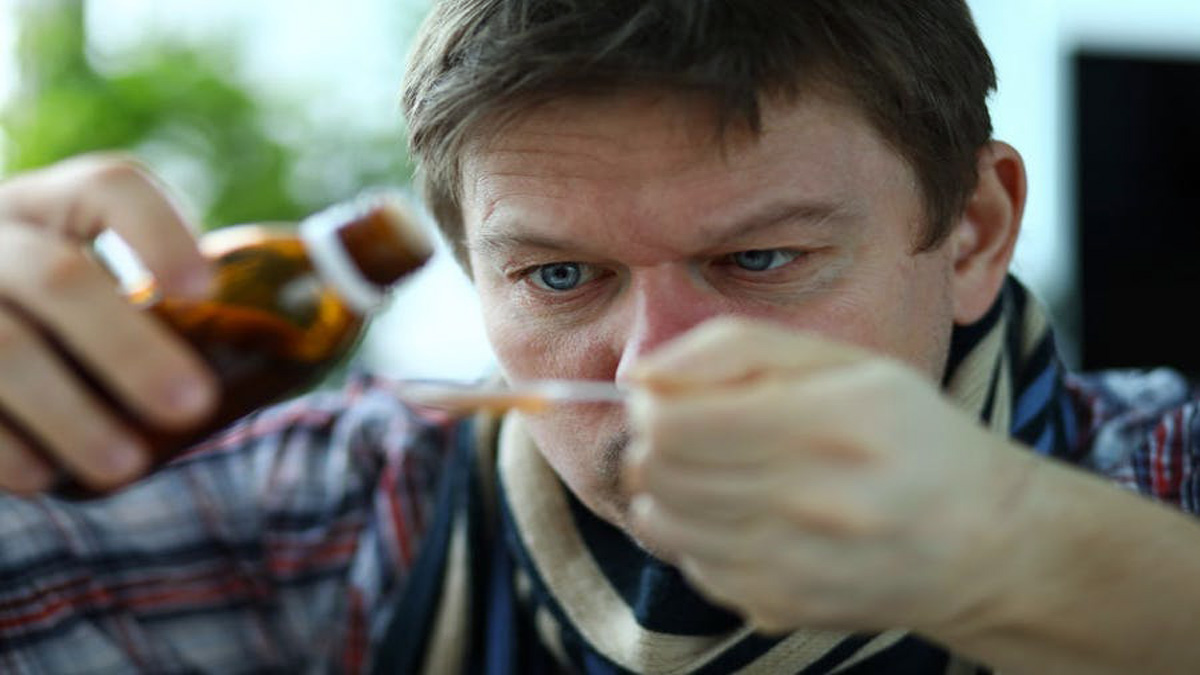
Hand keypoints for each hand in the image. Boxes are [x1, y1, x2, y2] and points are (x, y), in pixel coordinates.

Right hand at [0, 155, 217, 495]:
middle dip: (130, 349)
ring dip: (71, 413)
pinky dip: (6, 447)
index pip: (109, 186)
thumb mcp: (95, 285)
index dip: (159, 232)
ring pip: (4, 348)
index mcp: (54, 206)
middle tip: (193, 407)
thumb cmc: (57, 322)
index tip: (204, 290)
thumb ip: (167, 302)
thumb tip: (306, 341)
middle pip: (59, 279)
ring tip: (127, 467)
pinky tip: (45, 478)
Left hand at [622, 318, 1035, 635]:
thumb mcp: (839, 360)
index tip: (667, 397)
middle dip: (654, 444)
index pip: (676, 424)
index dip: (652, 405)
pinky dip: (697, 536)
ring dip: (667, 490)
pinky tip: (743, 517)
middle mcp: (814, 504)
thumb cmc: (906, 433)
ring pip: (662, 521)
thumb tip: (638, 375)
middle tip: (688, 431)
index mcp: (830, 423)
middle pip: (659, 472)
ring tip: (714, 472)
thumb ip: (733, 349)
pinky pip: (691, 565)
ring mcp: (795, 566)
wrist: (983, 542)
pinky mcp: (781, 608)